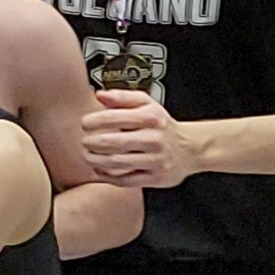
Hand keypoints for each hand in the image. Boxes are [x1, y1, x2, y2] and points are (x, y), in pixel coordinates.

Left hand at [80, 90, 202, 186]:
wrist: (190, 148)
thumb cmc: (162, 125)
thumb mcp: (147, 104)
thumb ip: (122, 97)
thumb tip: (99, 95)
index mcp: (150, 117)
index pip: (114, 117)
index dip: (94, 121)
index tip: (85, 123)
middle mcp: (153, 138)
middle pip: (113, 142)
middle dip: (92, 143)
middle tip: (84, 141)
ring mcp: (155, 159)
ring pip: (117, 162)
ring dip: (96, 160)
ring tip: (88, 155)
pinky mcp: (155, 177)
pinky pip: (126, 179)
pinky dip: (108, 176)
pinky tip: (100, 169)